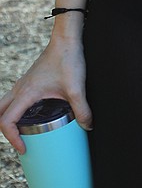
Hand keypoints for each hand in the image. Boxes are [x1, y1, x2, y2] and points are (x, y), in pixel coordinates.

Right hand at [0, 32, 90, 153]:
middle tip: (21, 141)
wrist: (66, 40)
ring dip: (9, 120)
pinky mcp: (29, 81)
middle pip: (0, 114)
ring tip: (25, 131)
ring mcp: (22, 84)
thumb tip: (86, 126)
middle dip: (6, 131)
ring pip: (5, 105)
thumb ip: (82, 110)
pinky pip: (15, 99)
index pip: (6, 121)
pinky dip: (17, 110)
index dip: (11, 138)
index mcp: (26, 93)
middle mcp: (19, 89)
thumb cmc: (67, 59)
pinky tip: (34, 115)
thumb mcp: (76, 88)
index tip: (23, 148)